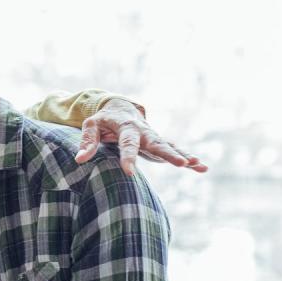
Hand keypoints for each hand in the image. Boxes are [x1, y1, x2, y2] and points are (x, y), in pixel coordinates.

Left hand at [75, 98, 207, 175]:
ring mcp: (153, 137)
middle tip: (181, 163)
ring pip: (169, 146)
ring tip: (198, 164)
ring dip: (183, 155)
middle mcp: (143, 132)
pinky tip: (201, 167)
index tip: (129, 172)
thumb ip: (87, 141)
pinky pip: (174, 150)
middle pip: (156, 143)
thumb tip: (79, 159)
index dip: (128, 157)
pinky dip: (187, 158)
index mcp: (126, 127)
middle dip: (168, 154)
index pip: (127, 143)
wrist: (121, 108)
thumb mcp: (91, 125)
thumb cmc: (103, 119)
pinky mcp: (158, 143)